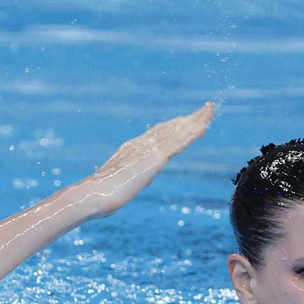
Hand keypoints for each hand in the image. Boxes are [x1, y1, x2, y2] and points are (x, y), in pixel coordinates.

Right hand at [82, 104, 214, 216]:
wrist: (93, 195)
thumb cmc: (102, 195)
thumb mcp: (121, 184)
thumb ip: (134, 177)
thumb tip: (144, 178)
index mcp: (133, 149)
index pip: (159, 133)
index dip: (175, 125)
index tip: (188, 119)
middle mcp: (142, 144)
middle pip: (171, 127)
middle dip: (190, 117)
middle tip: (207, 107)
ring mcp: (149, 150)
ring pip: (178, 131)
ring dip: (196, 120)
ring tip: (210, 110)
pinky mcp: (155, 159)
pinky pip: (179, 142)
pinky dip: (193, 133)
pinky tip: (204, 127)